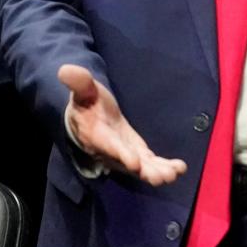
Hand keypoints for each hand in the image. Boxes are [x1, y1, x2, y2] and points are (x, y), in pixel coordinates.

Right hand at [60, 64, 186, 184]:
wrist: (87, 118)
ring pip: (141, 169)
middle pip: (128, 166)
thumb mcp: (83, 90)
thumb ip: (79, 82)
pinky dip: (164, 167)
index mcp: (97, 134)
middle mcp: (111, 151)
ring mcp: (125, 156)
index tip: (136, 163)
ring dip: (157, 173)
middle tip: (161, 177)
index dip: (122, 155)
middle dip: (145, 172)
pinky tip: (180, 167)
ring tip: (174, 173)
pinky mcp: (137, 156)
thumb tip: (65, 69)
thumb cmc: (86, 102)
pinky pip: (150, 165)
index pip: (109, 146)